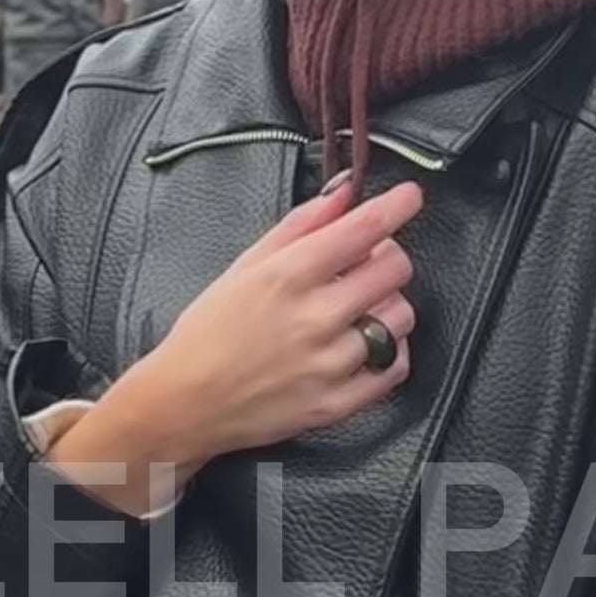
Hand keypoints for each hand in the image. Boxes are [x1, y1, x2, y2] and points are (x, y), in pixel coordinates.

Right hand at [49, 173, 420, 508]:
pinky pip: (395, 368)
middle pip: (394, 269)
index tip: (409, 197)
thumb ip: (299, 226)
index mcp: (288, 275)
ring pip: (400, 317)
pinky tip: (365, 345)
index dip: (396, 206)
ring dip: (387, 306)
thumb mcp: (245, 265)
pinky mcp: (337, 403)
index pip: (364, 229)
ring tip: (358, 310)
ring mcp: (328, 363)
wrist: (185, 402)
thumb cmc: (209, 332)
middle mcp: (314, 318)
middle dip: (387, 258)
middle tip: (365, 264)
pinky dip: (390, 352)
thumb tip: (343, 193)